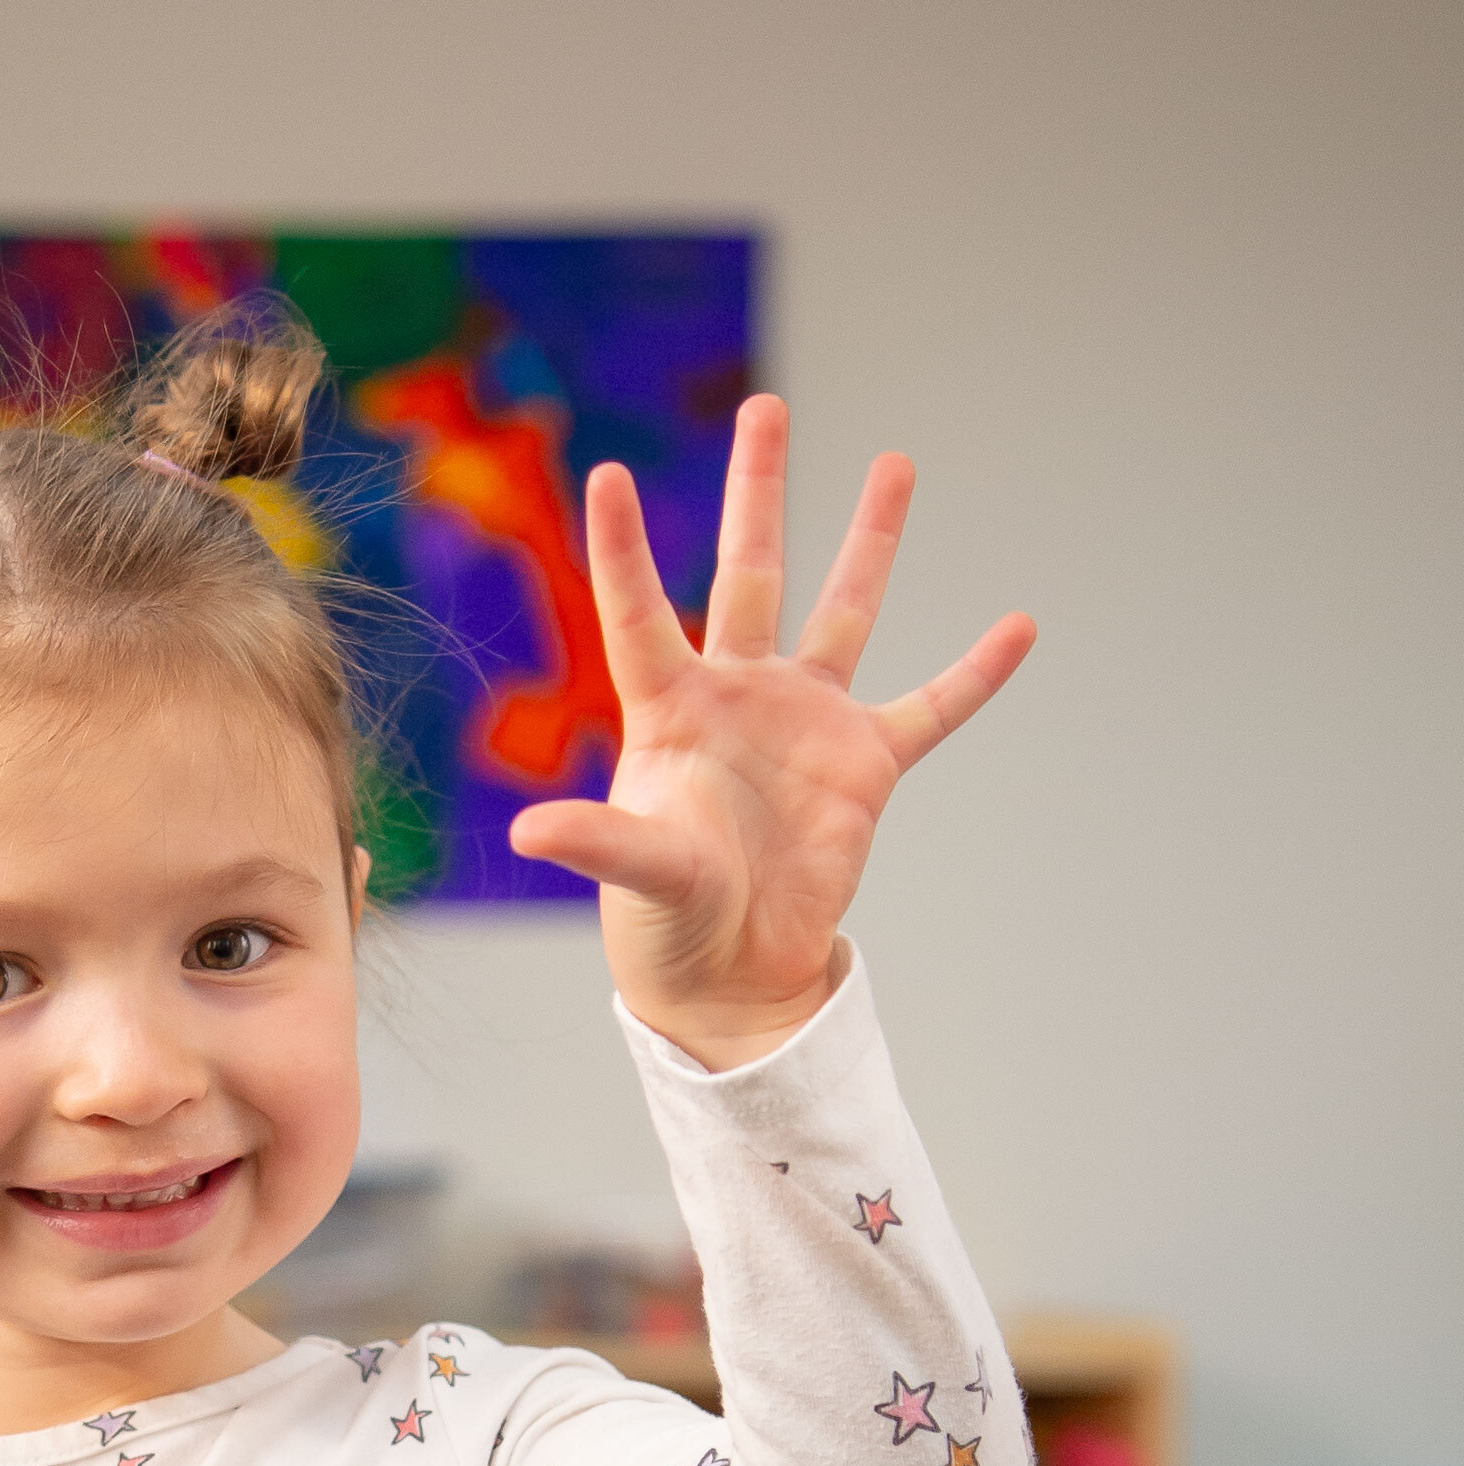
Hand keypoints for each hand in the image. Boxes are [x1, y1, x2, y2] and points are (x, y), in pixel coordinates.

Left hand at [510, 393, 1034, 1065]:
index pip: (642, 614)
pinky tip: (1020, 627)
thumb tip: (527, 832)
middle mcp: (739, 698)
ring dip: (870, 539)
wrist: (731, 977)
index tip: (609, 474)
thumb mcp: (635, 876)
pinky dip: (975, 674)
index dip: (625, 550)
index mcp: (673, 713)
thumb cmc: (665, 928)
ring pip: (843, 610)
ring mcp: (806, 723)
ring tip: (895, 462)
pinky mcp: (863, 766)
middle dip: (759, 488)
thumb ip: (596, 842)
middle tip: (766, 406)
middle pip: (750, 570)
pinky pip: (930, 708)